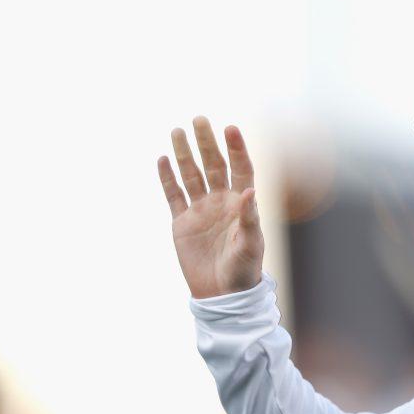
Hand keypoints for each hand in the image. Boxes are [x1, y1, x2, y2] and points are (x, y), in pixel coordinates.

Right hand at [157, 116, 264, 298]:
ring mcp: (200, 210)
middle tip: (199, 119)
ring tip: (177, 130)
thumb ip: (249, 218)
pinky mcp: (182, 222)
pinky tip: (163, 158)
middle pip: (214, 165)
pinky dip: (167, 178)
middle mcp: (221, 202)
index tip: (230, 128)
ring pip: (192, 175)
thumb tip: (250, 190)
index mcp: (242, 204)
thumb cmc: (243, 270)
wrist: (221, 295)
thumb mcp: (250, 245)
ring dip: (185, 154)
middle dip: (207, 143)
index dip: (236, 149)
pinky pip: (173, 195)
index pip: (241, 169)